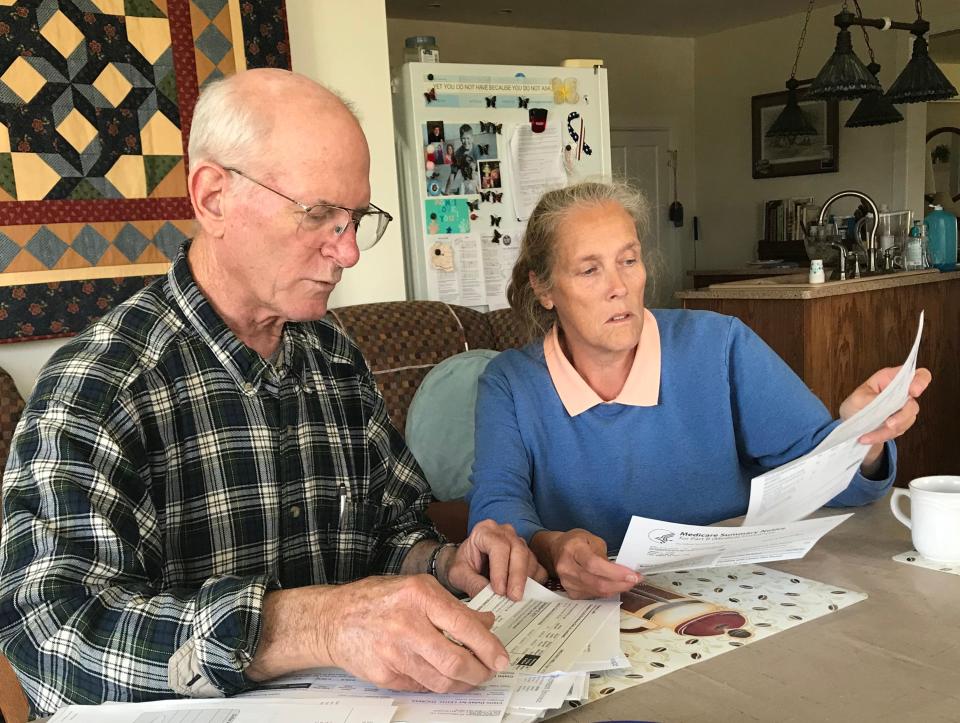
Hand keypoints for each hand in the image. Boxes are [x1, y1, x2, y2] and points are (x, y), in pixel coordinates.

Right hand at [321, 575, 508, 692]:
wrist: (334, 619)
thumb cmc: (377, 599)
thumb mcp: (417, 589)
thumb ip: (453, 606)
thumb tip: (486, 623)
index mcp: (419, 596)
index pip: (464, 626)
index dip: (489, 647)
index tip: (501, 658)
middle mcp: (406, 624)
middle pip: (455, 661)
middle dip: (480, 672)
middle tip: (489, 672)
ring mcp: (394, 653)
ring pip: (441, 681)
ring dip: (463, 683)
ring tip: (471, 677)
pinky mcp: (385, 675)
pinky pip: (422, 686)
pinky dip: (438, 684)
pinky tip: (443, 676)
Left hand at [445, 520, 546, 600]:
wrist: (470, 563)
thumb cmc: (464, 565)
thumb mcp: (459, 574)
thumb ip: (472, 583)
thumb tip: (491, 597)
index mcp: (484, 531)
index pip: (498, 546)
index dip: (500, 569)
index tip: (499, 590)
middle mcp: (504, 532)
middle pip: (518, 550)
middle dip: (517, 576)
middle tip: (514, 597)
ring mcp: (519, 542)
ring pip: (529, 559)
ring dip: (525, 581)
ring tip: (515, 598)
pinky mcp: (529, 556)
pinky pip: (538, 567)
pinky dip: (533, 582)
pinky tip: (523, 594)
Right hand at [532, 529, 640, 599]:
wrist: (557, 549)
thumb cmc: (577, 542)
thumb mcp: (592, 540)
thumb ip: (604, 556)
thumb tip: (620, 572)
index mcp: (572, 549)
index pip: (594, 564)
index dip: (615, 572)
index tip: (633, 575)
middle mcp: (566, 567)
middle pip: (596, 582)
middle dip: (620, 584)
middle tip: (635, 580)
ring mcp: (566, 582)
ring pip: (596, 592)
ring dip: (616, 589)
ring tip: (628, 582)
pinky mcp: (570, 592)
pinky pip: (593, 596)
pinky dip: (607, 592)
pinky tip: (614, 586)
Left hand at [839, 366, 930, 468]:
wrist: (852, 426)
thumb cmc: (855, 405)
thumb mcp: (858, 399)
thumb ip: (874, 399)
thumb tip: (887, 404)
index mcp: (890, 379)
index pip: (917, 375)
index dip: (920, 381)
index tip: (914, 392)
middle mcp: (901, 393)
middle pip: (913, 403)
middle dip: (902, 416)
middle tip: (889, 424)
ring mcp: (903, 409)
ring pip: (908, 420)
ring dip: (890, 429)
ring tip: (870, 434)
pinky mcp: (901, 423)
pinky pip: (900, 430)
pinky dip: (884, 435)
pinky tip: (869, 437)